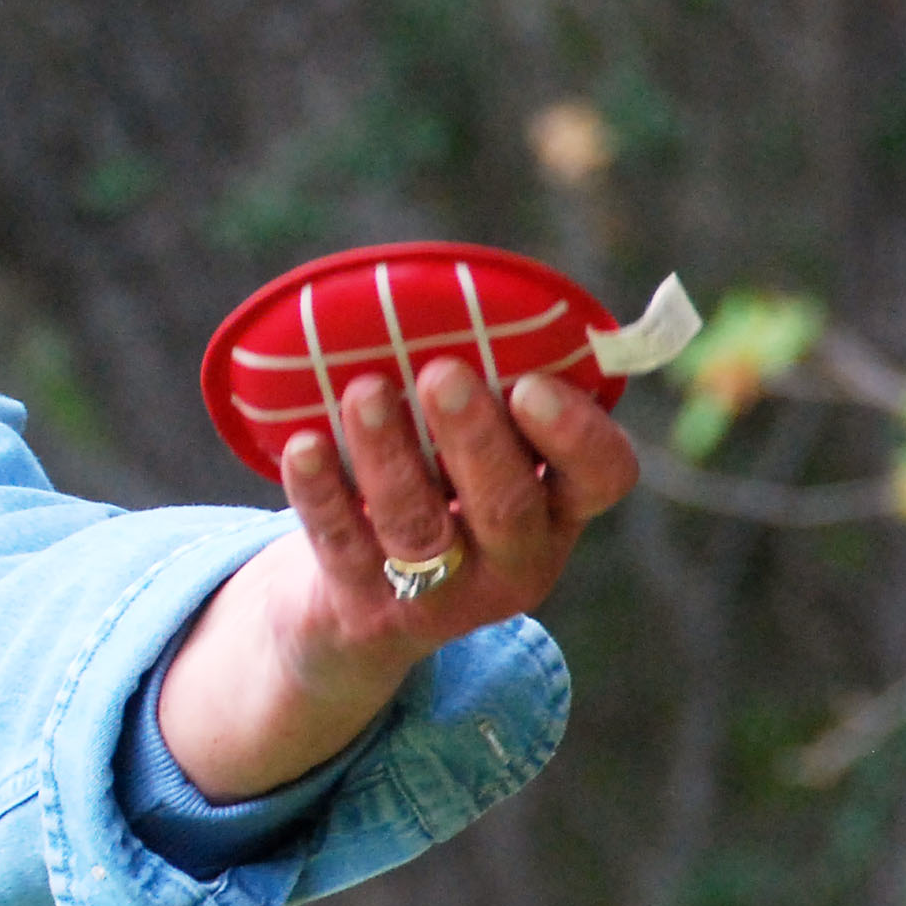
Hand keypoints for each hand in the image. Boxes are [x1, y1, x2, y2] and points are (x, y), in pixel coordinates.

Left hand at [159, 360, 637, 801]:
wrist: (364, 611)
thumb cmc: (437, 494)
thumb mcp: (480, 458)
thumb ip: (489, 395)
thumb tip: (454, 293)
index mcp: (560, 509)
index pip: (602, 476)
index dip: (576, 434)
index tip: (531, 384)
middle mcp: (515, 561)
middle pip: (506, 507)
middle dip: (473, 437)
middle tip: (442, 372)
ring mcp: (442, 596)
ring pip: (418, 525)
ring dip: (390, 453)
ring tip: (366, 391)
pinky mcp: (369, 609)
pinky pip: (341, 544)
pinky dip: (320, 492)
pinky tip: (303, 444)